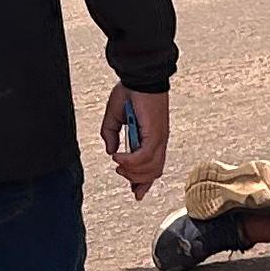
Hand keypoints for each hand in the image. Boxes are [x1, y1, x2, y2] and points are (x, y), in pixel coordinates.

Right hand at [101, 85, 169, 200]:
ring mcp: (159, 138)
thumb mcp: (114, 117)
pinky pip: (144, 156)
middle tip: (120, 172)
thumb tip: (110, 151)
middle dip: (136, 180)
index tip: (136, 193)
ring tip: (119, 164)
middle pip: (153, 173)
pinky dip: (130, 161)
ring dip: (132, 171)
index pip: (154, 167)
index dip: (145, 183)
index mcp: (152, 139)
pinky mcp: (155, 133)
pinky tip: (118, 157)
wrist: (138, 77)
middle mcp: (159, 141)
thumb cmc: (130, 92)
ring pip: (150, 168)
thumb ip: (110, 135)